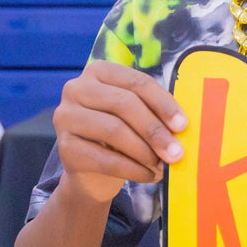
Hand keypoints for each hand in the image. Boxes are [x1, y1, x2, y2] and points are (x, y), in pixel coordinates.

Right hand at [53, 60, 187, 203]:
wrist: (93, 172)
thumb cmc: (122, 135)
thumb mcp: (137, 115)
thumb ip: (155, 111)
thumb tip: (181, 125)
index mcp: (99, 71)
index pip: (137, 82)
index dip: (163, 103)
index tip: (183, 125)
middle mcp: (76, 88)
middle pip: (124, 104)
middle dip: (155, 130)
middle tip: (176, 152)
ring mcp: (65, 116)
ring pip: (114, 130)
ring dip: (144, 151)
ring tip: (162, 165)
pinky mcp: (64, 147)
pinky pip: (105, 159)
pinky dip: (132, 169)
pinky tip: (149, 176)